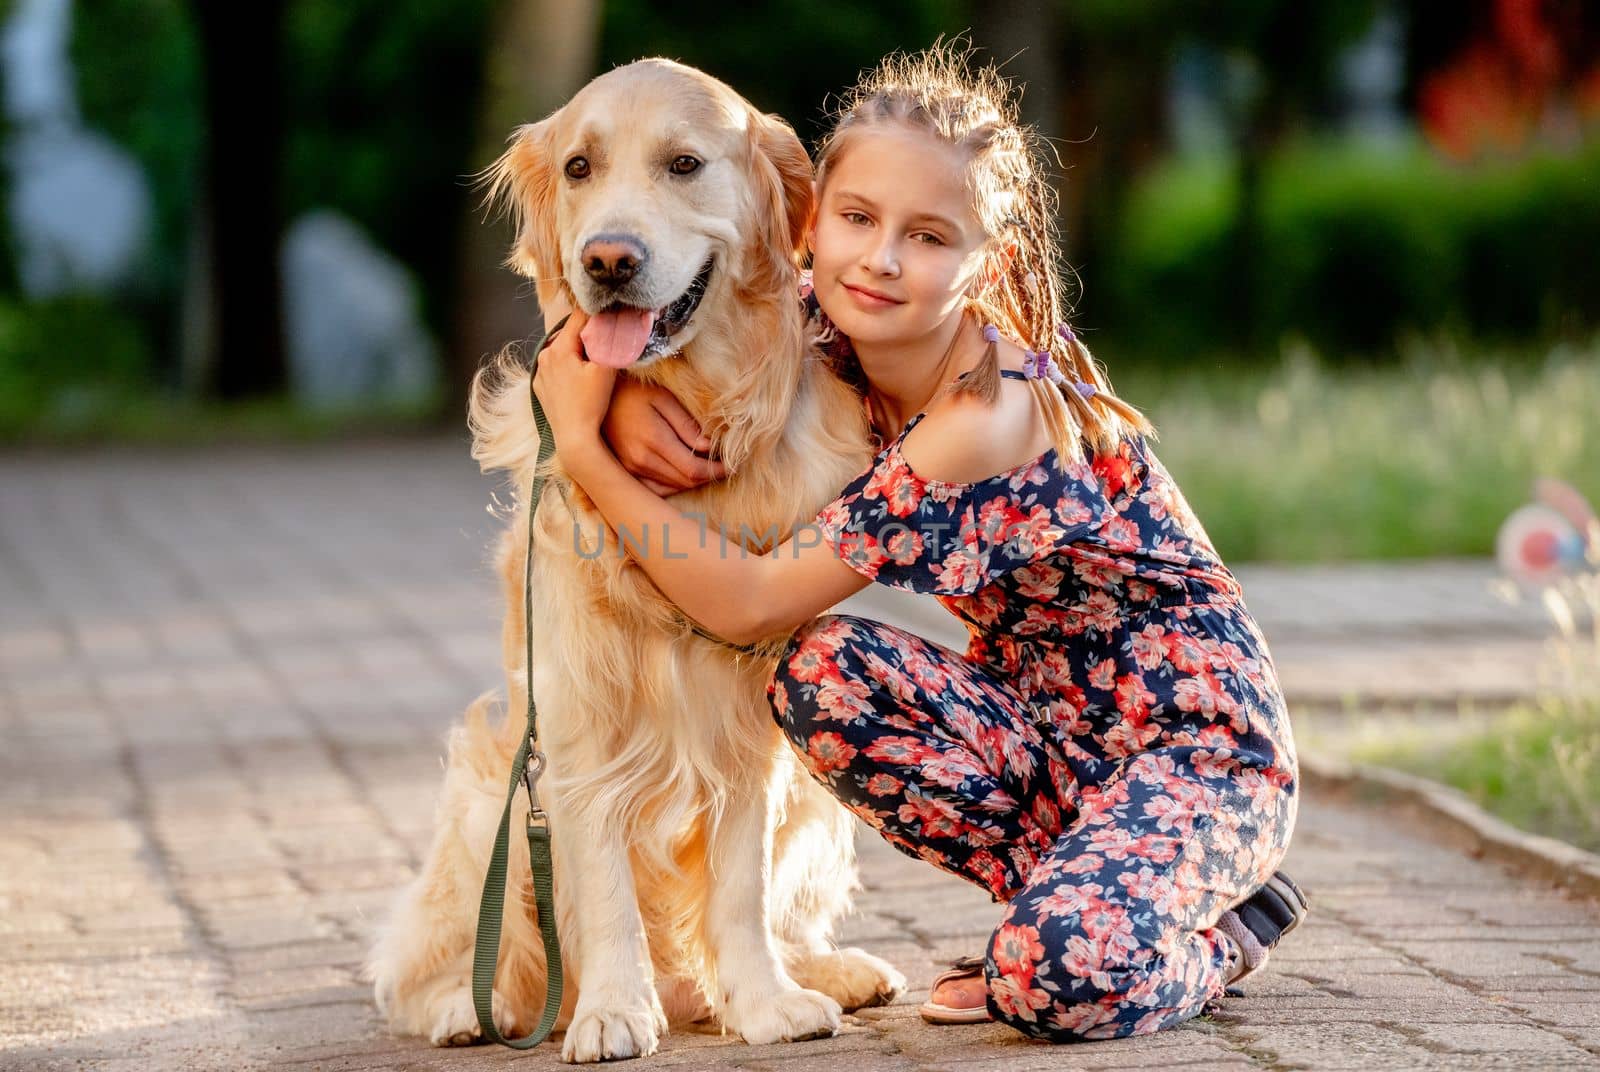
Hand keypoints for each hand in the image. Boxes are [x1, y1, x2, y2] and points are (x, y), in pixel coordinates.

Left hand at [530, 309, 616, 456]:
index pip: (580, 317)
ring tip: (595, 363)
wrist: (574, 438)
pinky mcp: (540, 387)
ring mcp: (540, 372)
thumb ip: (610, 340)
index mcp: (559, 347)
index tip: (613, 316)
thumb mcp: (606, 368)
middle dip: (589, 335)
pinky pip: (556, 368)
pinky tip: (581, 380)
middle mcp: (544, 355)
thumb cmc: (591, 404)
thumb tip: (618, 320)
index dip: (599, 315)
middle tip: (608, 342)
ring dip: (578, 351)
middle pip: (571, 334)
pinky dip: (568, 367)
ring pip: (563, 350)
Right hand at [603, 379, 729, 494]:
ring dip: (692, 481)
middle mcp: (641, 461)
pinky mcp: (624, 472)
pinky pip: (656, 489)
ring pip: (672, 487)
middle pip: (685, 481)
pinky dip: (674, 485)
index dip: (716, 471)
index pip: (694, 469)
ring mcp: (630, 470)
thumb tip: (709, 448)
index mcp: (654, 440)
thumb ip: (686, 424)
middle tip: (723, 467)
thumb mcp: (662, 397)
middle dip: (708, 477)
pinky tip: (682, 474)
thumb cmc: (631, 391)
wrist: (591, 398)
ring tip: (707, 469)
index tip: (731, 465)